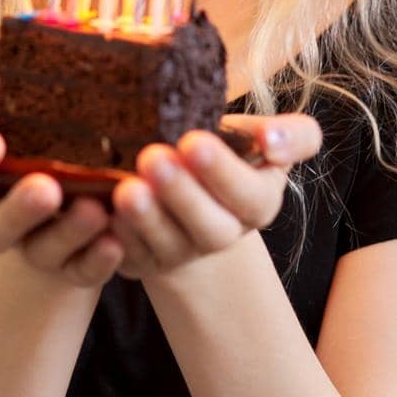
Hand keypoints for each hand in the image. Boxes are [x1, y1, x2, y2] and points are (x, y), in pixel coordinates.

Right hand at [0, 101, 124, 287]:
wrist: (81, 182)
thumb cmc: (39, 132)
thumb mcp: (19, 116)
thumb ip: (2, 109)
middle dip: (15, 210)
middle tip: (43, 187)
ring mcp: (34, 248)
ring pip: (37, 251)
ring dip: (64, 233)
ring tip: (93, 209)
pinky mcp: (74, 267)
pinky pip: (82, 271)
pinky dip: (96, 258)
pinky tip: (115, 241)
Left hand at [108, 113, 322, 280]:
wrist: (185, 178)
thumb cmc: (226, 149)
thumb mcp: (262, 136)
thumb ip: (292, 135)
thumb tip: (272, 141)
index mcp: (257, 203)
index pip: (250, 195)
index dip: (224, 173)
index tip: (194, 140)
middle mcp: (222, 235)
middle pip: (210, 228)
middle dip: (182, 195)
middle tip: (153, 157)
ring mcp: (180, 253)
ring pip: (167, 244)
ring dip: (147, 218)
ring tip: (126, 188)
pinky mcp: (142, 261)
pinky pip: (129, 256)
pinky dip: (119, 236)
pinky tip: (104, 211)